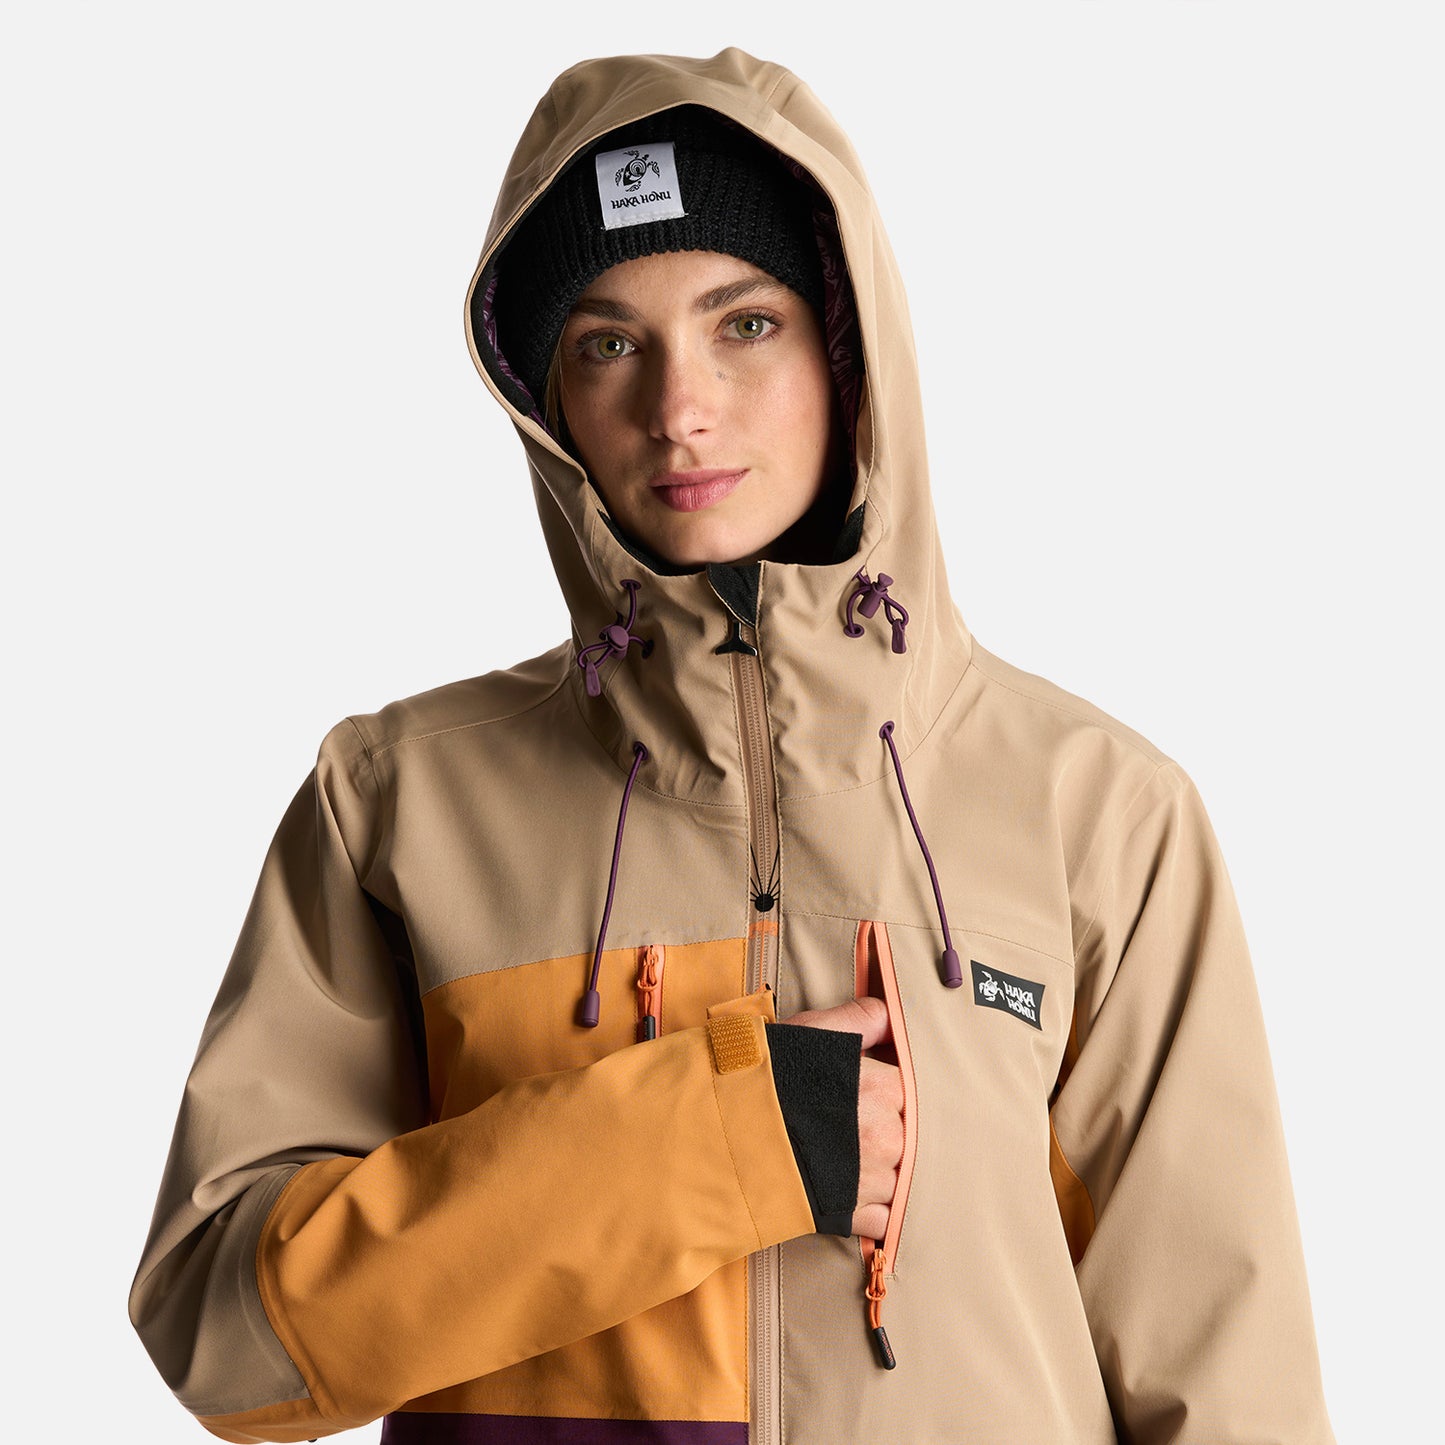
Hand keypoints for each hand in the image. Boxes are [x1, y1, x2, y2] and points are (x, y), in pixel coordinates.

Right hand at [782, 996, 902, 1239]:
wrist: (723, 1133)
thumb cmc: (766, 1078)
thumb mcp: (811, 1031)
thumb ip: (859, 1018)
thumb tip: (891, 1015)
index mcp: (883, 1089)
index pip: (915, 1090)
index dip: (892, 1089)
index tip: (871, 1093)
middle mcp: (885, 1137)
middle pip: (911, 1135)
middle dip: (888, 1130)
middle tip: (857, 1125)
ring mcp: (871, 1180)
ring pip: (901, 1176)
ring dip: (884, 1169)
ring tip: (852, 1158)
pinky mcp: (852, 1213)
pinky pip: (886, 1218)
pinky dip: (877, 1209)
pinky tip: (856, 1192)